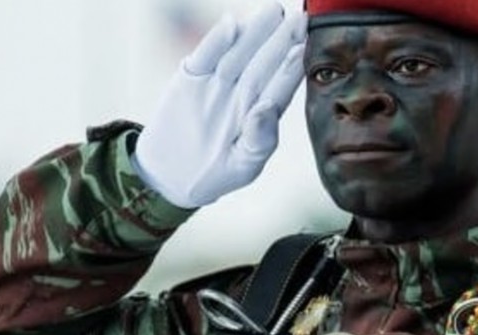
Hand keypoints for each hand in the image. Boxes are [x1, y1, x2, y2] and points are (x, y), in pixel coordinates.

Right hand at [133, 2, 306, 207]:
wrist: (170, 175)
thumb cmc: (216, 173)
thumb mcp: (242, 166)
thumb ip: (259, 141)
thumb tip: (266, 109)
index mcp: (261, 115)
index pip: (281, 85)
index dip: (294, 65)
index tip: (307, 45)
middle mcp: (242, 94)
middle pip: (263, 63)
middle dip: (281, 39)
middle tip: (299, 16)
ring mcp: (216, 84)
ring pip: (238, 54)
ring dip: (255, 32)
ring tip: (273, 11)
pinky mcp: (190, 79)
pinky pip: (205, 56)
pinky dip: (216, 41)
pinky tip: (232, 23)